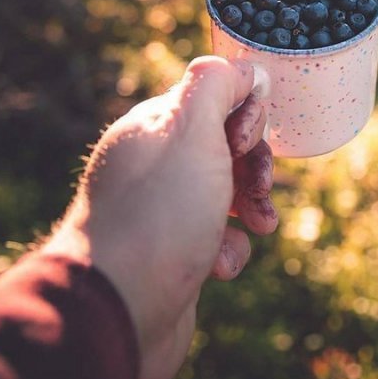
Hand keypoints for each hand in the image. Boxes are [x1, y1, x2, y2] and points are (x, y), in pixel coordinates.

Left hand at [43, 56, 277, 378]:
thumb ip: (217, 85)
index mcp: (153, 126)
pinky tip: (218, 264)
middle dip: (253, 163)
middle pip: (222, 145)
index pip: (211, 97)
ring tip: (259, 226)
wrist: (119, 311)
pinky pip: (212, 239)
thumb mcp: (193, 129)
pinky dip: (227, 248)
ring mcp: (159, 212)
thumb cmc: (160, 214)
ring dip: (250, 206)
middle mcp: (151, 165)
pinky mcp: (168, 257)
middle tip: (257, 186)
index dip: (242, 114)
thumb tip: (240, 67)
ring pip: (223, 193)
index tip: (243, 139)